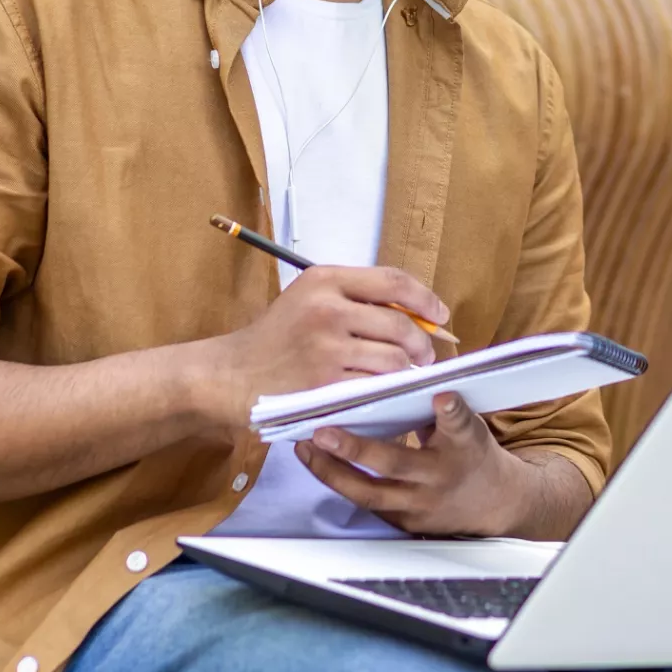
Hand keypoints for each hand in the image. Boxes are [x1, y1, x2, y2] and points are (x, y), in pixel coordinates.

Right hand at [193, 266, 449, 434]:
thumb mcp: (308, 299)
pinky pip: (374, 385)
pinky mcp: (324, 382)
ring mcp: (326, 346)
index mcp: (325, 279)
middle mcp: (327, 308)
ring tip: (405, 375)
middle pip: (401, 323)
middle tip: (426, 356)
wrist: (231, 374)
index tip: (440, 315)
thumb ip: (355, 299)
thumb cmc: (276, 338)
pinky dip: (387, 390)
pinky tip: (385, 392)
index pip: (394, 282)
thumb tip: (415, 311)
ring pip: (393, 358)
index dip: (426, 298)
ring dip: (407, 370)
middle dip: (423, 344)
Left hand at [294, 393, 531, 536]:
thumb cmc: (471, 453)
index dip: (451, 411)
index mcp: (463, 444)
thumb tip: (403, 377)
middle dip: (357, 449)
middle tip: (323, 433)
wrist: (493, 503)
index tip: (442, 396)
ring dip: (331, 472)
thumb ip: (440, 409)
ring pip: (370, 493)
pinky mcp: (403, 523)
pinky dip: (339, 484)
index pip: (459, 425)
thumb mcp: (468, 426)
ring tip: (305, 449)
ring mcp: (419, 505)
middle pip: (397, 464)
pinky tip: (317, 465)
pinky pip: (366, 505)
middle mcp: (439, 476)